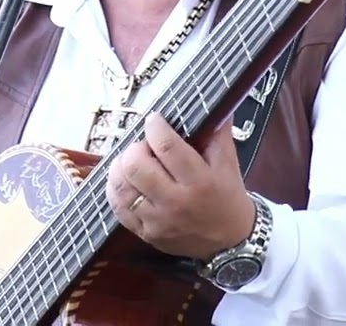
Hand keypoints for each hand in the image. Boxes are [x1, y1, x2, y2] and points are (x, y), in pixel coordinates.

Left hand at [106, 113, 256, 260]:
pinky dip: (115, 189)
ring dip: (120, 166)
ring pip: (121, 187)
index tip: (154, 120)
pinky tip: (124, 180)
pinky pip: (118, 208)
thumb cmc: (227, 197)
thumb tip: (216, 104)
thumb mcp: (228, 163)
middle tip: (144, 146)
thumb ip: (218, 133)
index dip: (154, 126)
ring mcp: (158, 220)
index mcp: (199, 181)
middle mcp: (176, 202)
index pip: (166, 146)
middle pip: (136, 166)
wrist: (230, 241)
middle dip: (135, 147)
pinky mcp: (146, 233)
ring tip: (130, 161)